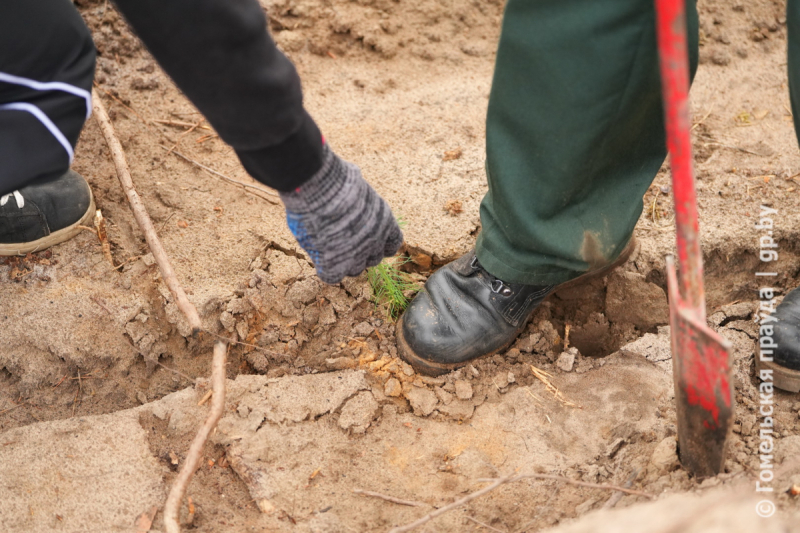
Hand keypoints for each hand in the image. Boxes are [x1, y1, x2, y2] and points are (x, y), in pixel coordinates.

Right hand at [279, 145, 402, 283]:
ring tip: (327, 243)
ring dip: (343, 260)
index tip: (366, 237)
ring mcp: (356, 256)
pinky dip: (325, 268)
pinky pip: (332, 276)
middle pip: (372, 259)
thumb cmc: (337, 181)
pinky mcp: (334, 265)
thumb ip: (363, 204)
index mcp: (385, 222)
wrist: (321, 189)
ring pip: (354, 269)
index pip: (391, 244)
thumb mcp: (360, 189)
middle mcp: (375, 242)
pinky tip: (318, 254)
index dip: (378, 243)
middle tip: (341, 237)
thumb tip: (355, 199)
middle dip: (360, 251)